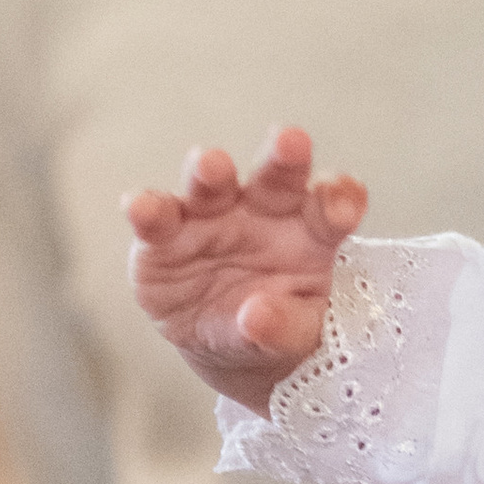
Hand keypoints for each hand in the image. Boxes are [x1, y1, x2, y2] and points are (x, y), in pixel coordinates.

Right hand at [123, 123, 366, 409]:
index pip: (332, 203)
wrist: (225, 342)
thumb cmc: (275, 324)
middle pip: (277, 175)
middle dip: (283, 157)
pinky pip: (156, 216)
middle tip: (290, 141)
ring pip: (211, 184)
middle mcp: (262, 210)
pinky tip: (142, 206)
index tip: (342, 209)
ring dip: (210, 171)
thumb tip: (257, 317)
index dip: (339, 198)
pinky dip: (148, 209)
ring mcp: (210, 216)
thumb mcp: (292, 336)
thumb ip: (283, 327)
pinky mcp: (163, 236)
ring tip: (211, 165)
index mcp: (310, 229)